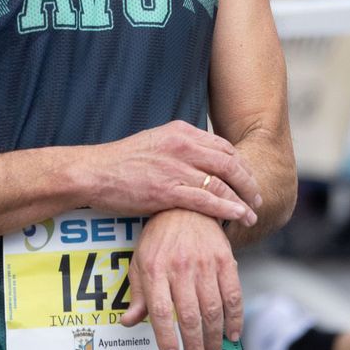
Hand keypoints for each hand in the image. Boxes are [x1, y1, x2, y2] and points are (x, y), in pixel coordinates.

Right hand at [86, 120, 261, 226]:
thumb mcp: (154, 142)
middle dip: (249, 183)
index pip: (223, 147)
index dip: (241, 165)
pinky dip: (228, 209)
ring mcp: (175, 169)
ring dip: (243, 201)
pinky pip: (208, 201)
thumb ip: (179, 147)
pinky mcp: (168, 191)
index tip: (247, 179)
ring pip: (223, 184)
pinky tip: (238, 217)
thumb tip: (202, 157)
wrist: (93, 173)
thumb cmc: (121, 161)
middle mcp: (181, 146)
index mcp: (179, 132)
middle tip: (257, 198)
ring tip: (251, 213)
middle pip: (230, 164)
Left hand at [119, 209, 241, 349]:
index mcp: (154, 269)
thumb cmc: (158, 239)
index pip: (160, 311)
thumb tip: (128, 322)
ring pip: (213, 311)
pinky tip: (231, 336)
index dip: (166, 338)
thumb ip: (138, 294)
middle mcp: (179, 268)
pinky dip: (235, 320)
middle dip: (194, 347)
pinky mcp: (225, 261)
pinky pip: (233, 296)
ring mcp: (204, 264)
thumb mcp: (140, 262)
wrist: (186, 207)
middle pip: (189, 316)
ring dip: (214, 339)